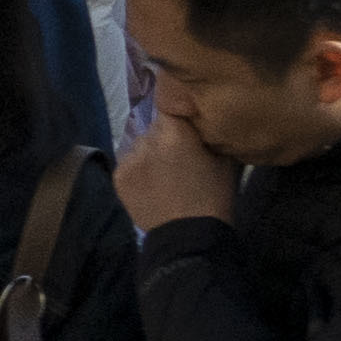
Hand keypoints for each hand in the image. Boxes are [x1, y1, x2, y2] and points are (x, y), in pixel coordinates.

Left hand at [117, 88, 235, 234]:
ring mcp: (129, 159)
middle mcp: (147, 140)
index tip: (183, 113)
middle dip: (167, 134)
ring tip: (166, 173)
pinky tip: (153, 185)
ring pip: (141, 144)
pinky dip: (139, 169)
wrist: (189, 236)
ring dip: (151, 151)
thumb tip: (199, 118)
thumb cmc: (215, 196)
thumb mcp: (223, 159)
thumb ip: (208, 134)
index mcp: (175, 133)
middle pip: (155, 126)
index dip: (176, 106)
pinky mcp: (118, 176)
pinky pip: (129, 162)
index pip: (169, 103)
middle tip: (181, 153)